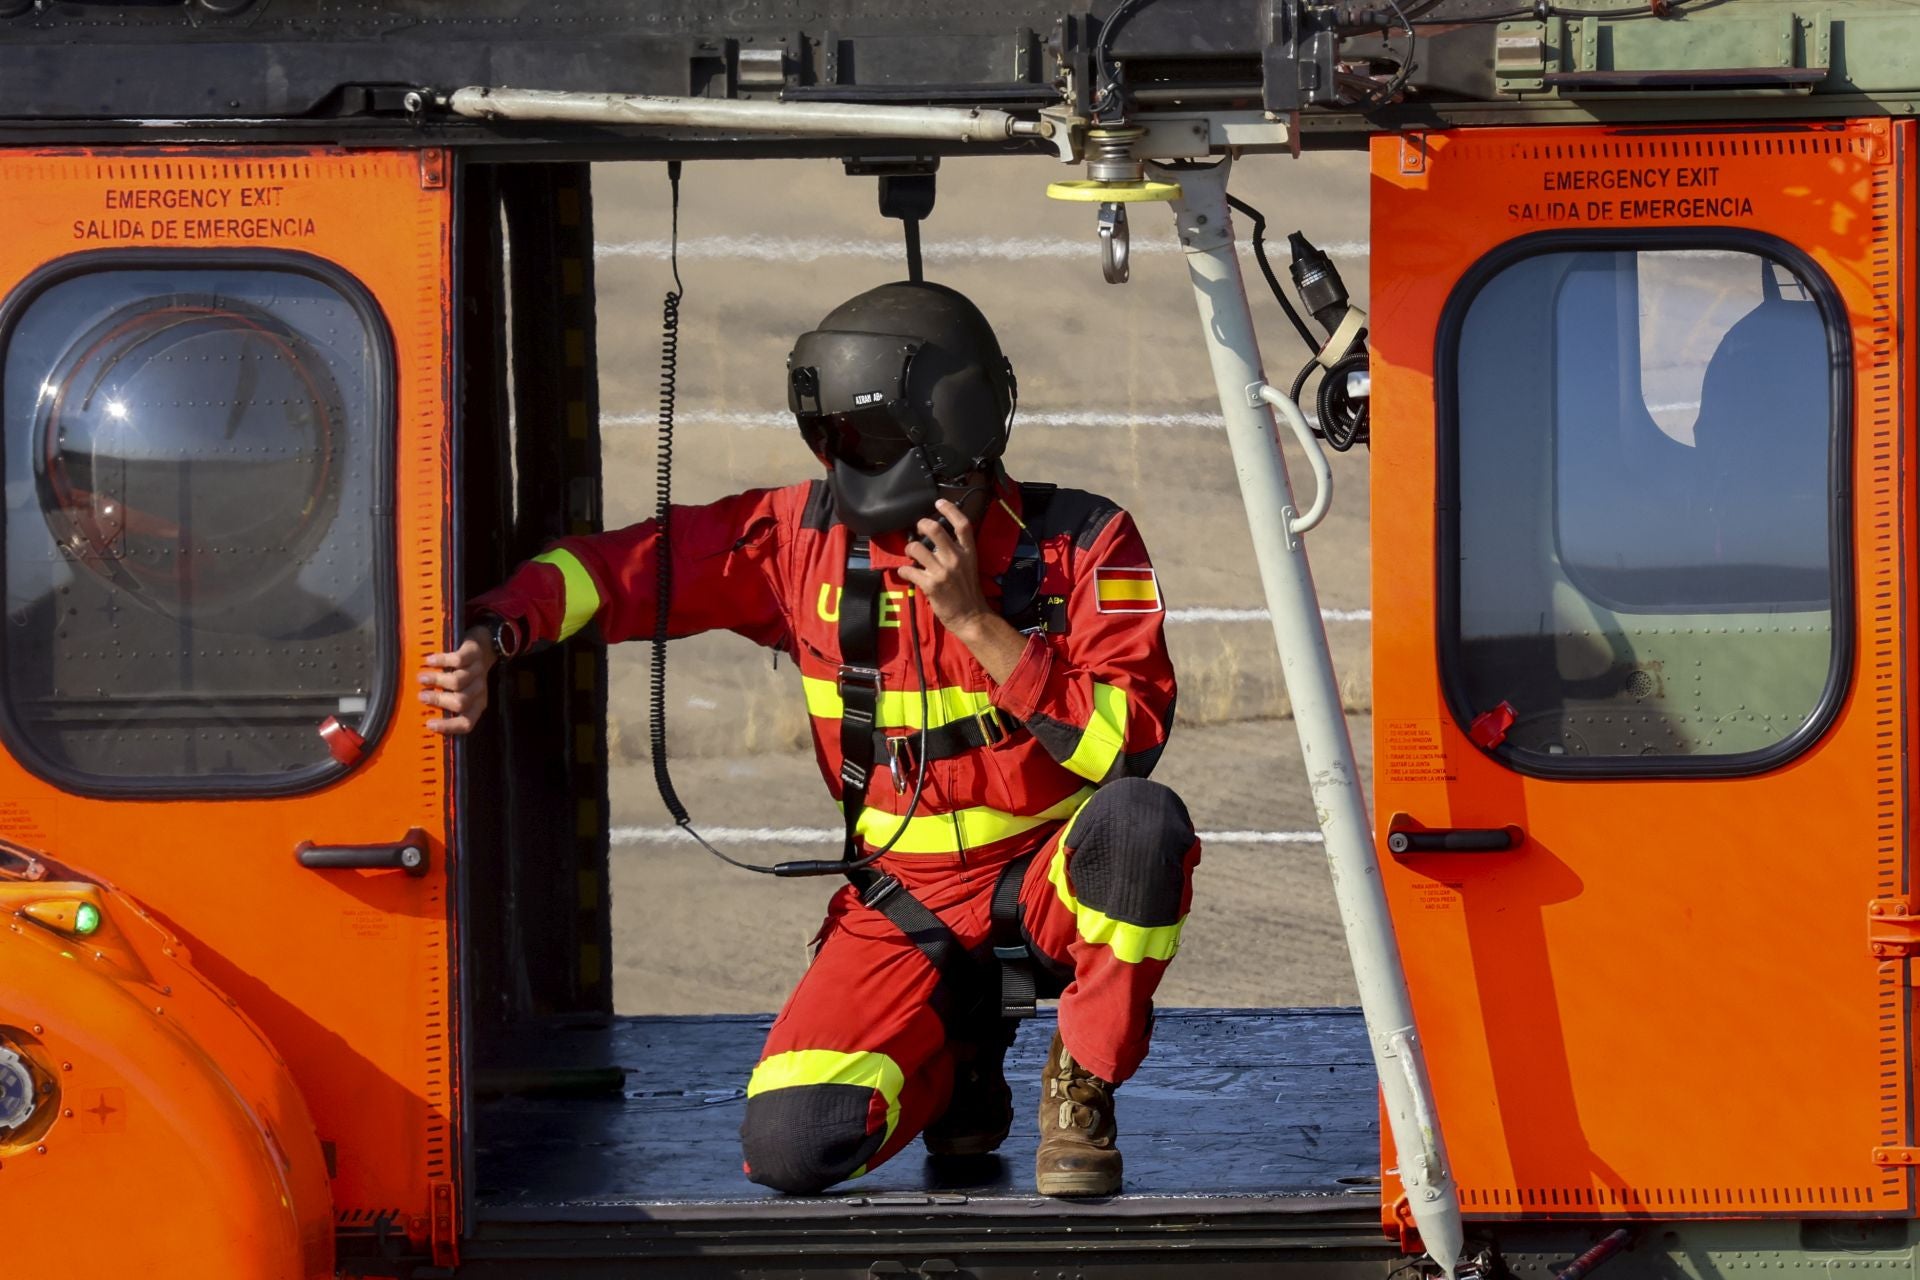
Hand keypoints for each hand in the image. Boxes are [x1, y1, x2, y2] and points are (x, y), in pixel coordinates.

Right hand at [420, 624, 495, 735]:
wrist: (487, 645)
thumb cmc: (467, 673)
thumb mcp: (461, 690)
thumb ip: (446, 701)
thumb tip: (421, 711)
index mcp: (477, 704)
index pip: (466, 723)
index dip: (449, 726)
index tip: (429, 724)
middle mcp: (479, 690)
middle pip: (460, 702)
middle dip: (438, 700)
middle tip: (422, 696)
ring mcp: (478, 671)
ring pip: (457, 682)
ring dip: (437, 680)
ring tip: (422, 678)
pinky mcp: (473, 654)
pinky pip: (457, 660)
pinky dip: (441, 661)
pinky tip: (429, 661)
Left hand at [899, 498, 1027, 682]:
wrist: (971, 616)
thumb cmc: (969, 591)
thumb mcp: (970, 566)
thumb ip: (957, 552)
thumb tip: (937, 540)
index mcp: (969, 552)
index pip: (962, 524)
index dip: (950, 510)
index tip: (938, 502)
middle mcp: (956, 558)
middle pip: (935, 530)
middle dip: (922, 525)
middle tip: (919, 528)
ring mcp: (943, 571)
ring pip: (916, 548)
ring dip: (909, 548)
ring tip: (911, 554)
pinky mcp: (931, 585)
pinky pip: (908, 570)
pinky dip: (904, 569)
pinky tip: (906, 572)